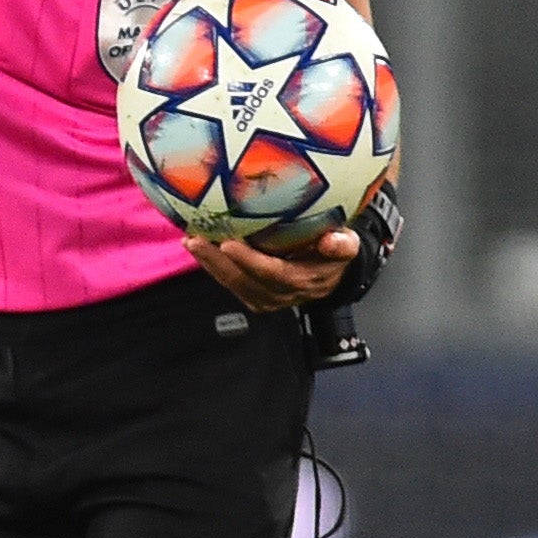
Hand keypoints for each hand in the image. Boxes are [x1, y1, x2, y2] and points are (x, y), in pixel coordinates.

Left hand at [184, 228, 358, 312]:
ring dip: (209, 263)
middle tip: (196, 240)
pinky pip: (228, 282)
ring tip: (191, 241)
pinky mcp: (252, 295)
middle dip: (217, 261)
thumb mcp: (346, 247)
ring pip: (232, 283)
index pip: (273, 274)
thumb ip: (342, 245)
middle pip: (244, 280)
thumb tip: (334, 240)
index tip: (229, 244)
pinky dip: (211, 265)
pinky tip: (197, 247)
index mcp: (302, 280)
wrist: (328, 275)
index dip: (250, 261)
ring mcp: (264, 297)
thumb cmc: (332, 253)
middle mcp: (280, 294)